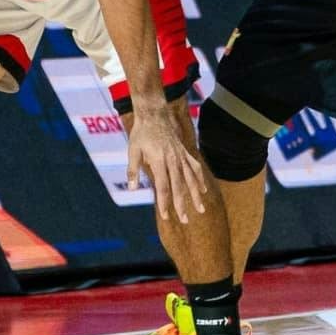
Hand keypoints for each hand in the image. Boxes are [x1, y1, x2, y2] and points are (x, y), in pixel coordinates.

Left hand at [124, 101, 208, 223]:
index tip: (166, 216)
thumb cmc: (141, 133)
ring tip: (201, 210)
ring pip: (190, 179)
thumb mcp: (132, 150)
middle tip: (185, 220)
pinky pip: (195, 168)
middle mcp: (173, 160)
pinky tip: (203, 190)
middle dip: (182, 205)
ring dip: (195, 196)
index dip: (164, 203)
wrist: (154, 114)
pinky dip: (199, 179)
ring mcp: (181, 156)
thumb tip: (132, 189)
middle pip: (179, 187)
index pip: (163, 187)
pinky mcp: (184, 153)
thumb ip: (133, 170)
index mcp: (159, 161)